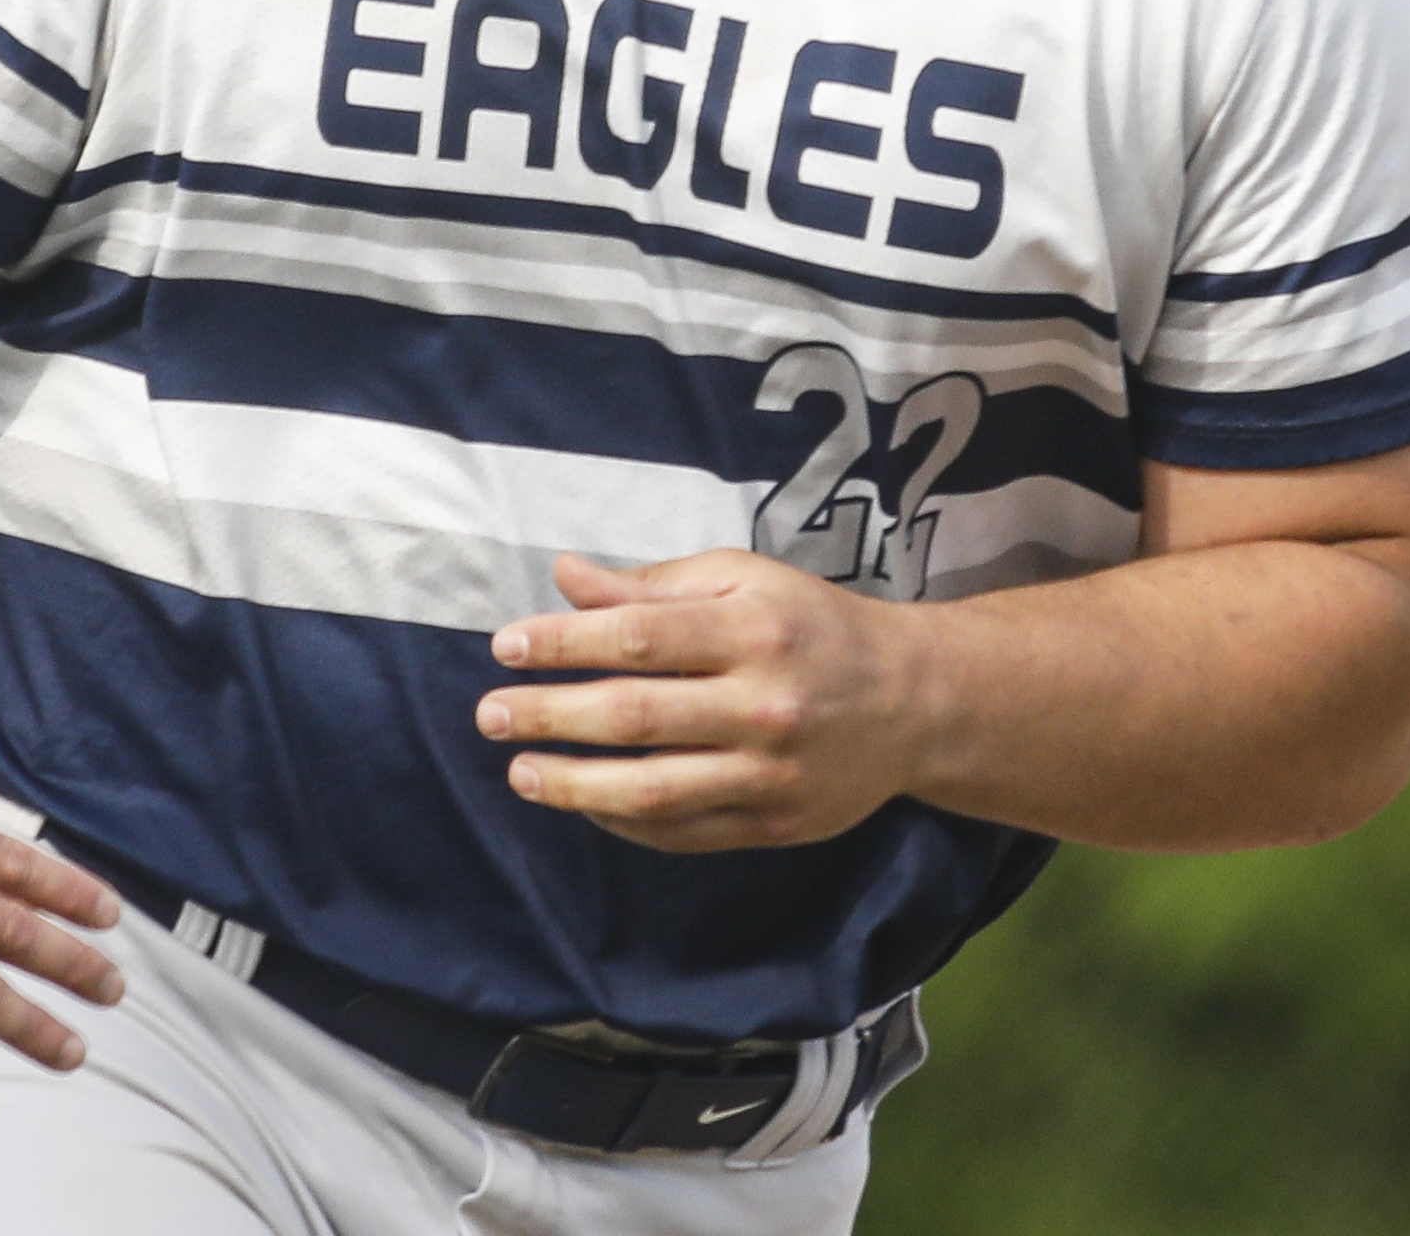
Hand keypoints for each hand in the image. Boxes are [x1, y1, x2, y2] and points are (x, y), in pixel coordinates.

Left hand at [477, 549, 934, 850]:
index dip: (561, 643)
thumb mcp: (743, 580)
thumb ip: (652, 586)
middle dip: (550, 716)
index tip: (505, 648)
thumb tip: (564, 578)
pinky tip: (585, 803)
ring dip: (575, 784)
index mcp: (751, 629)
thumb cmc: (813, 627)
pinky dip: (626, 821)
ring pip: (655, 788)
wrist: (918, 701)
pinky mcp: (779, 822)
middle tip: (490, 714)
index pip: (636, 637)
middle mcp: (763, 703)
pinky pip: (686, 831)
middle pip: (636, 715)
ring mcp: (772, 772)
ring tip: (520, 773)